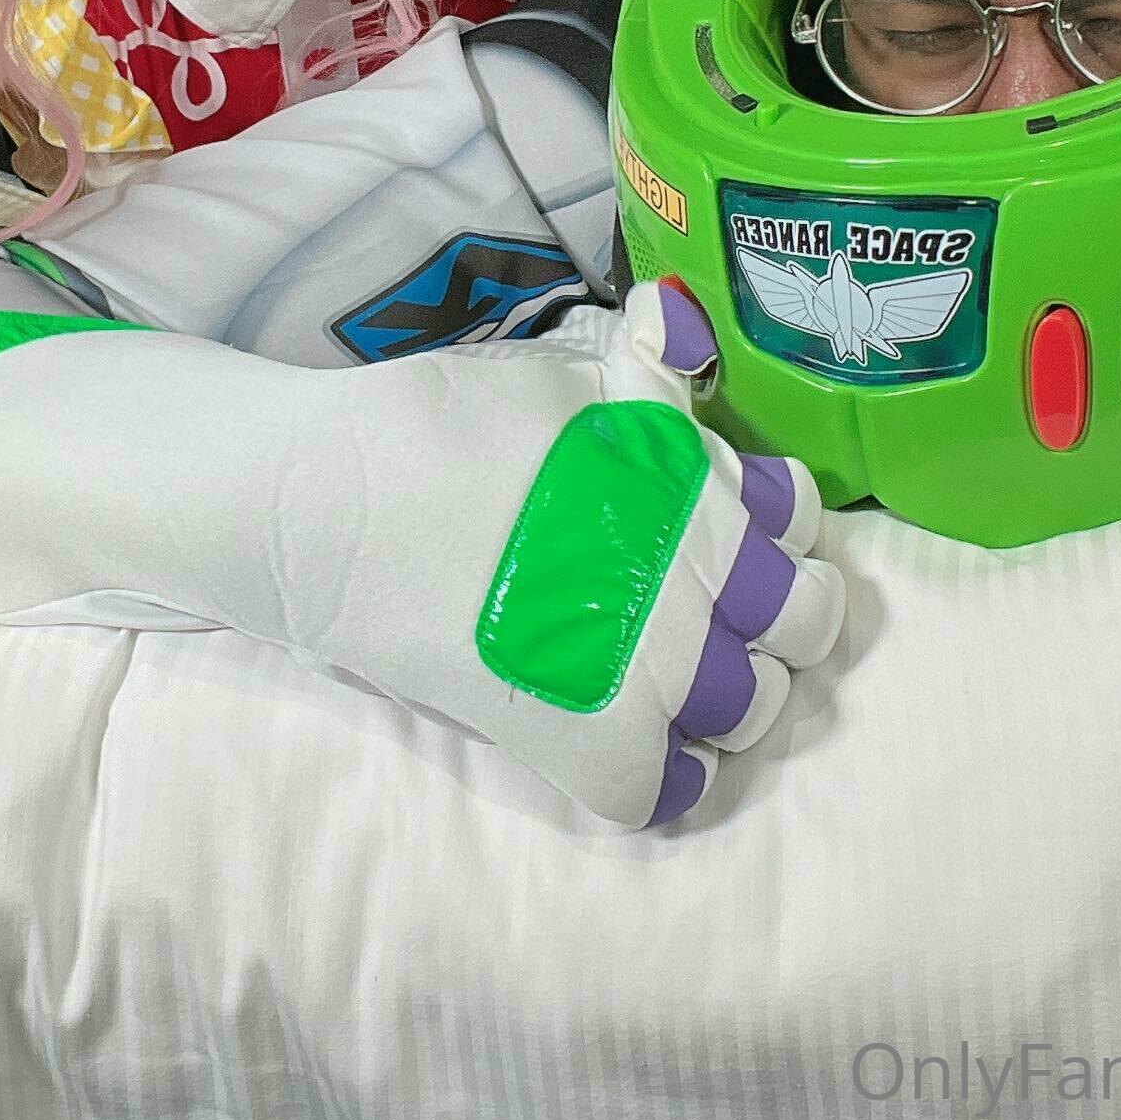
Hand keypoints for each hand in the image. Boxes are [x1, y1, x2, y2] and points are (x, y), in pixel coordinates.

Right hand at [0, 272, 845, 828]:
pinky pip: (659, 794)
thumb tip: (680, 325)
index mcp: (685, 492)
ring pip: (745, 717)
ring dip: (736, 699)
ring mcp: (626, 671)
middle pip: (802, 638)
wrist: (317, 502)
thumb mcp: (554, 378)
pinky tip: (650, 747)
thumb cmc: (436, 426)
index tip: (764, 544)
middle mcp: (677, 585)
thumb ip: (641, 375)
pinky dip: (670, 781)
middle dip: (791, 628)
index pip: (803, 538)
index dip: (797, 543)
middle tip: (741, 619)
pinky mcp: (561, 736)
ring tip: (694, 678)